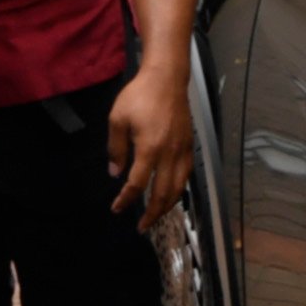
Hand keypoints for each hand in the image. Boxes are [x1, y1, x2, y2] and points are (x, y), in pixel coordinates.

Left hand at [103, 58, 192, 226]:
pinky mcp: (189, 146)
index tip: (117, 208)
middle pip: (162, 194)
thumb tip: (116, 173)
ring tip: (156, 216)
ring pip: (178, 188)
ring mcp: (182, 151)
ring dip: (167, 207)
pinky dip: (178, 190)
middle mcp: (169, 154)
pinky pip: (186, 176)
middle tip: (141, 226)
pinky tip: (171, 194)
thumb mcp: (117, 119)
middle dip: (151, 214)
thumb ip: (116, 148)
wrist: (166, 79)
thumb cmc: (139, 96)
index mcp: (149, 148)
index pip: (137, 184)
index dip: (126, 200)